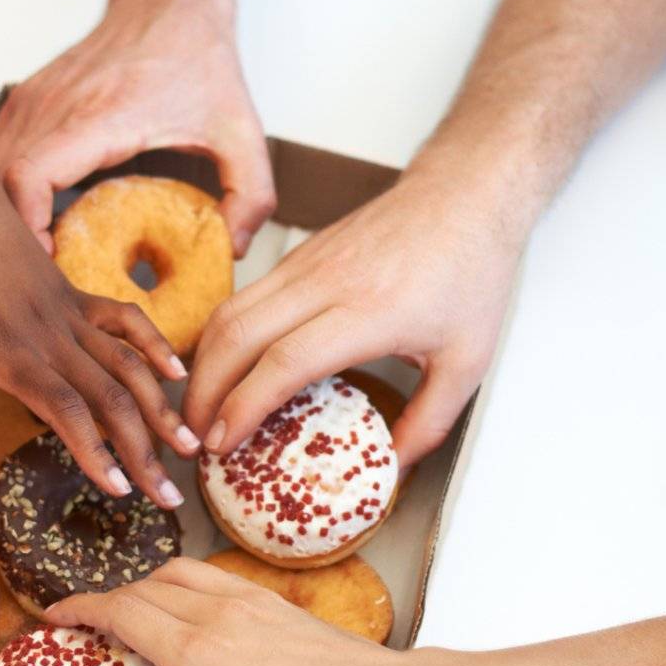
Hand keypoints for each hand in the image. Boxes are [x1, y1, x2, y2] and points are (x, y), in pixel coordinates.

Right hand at [0, 0, 276, 256]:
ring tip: (41, 254)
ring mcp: (34, 99)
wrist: (170, 1)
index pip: (29, 178)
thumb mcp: (243, 132)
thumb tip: (234, 249)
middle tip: (49, 277)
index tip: (52, 264)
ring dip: (6, 212)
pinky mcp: (27, 99)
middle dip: (15, 235)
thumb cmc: (200, 62)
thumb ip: (253, 194)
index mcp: (100, 116)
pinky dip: (5, 189)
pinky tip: (36, 218)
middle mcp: (55, 105)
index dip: (28, 230)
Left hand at [0, 157, 199, 504]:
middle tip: (168, 497)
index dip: (97, 451)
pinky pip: (126, 319)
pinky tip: (180, 377)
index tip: (120, 491)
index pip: (66, 409)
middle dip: (143, 450)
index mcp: (8, 351)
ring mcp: (69, 311)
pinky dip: (156, 345)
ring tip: (190, 447)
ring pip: (128, 363)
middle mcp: (49, 334)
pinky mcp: (77, 294)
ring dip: (162, 408)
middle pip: (110, 397)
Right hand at [44, 558, 419, 665]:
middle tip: (87, 627)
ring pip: (180, 573)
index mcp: (195, 649)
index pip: (121, 612)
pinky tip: (196, 618)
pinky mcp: (275, 603)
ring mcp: (249, 601)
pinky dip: (187, 586)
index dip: (81, 609)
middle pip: (143, 588)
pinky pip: (214, 578)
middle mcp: (216, 613)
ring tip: (136, 616)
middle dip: (108, 601)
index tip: (54, 616)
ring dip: (147, 586)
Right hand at [185, 161, 520, 464]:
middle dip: (204, 392)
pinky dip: (220, 337)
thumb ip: (429, 422)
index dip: (245, 406)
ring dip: (202, 363)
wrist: (464, 196)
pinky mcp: (298, 255)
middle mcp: (327, 283)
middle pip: (238, 335)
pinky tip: (224, 368)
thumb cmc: (471, 273)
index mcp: (370, 312)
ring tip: (199, 409)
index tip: (223, 444)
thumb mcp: (467, 361)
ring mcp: (306, 263)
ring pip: (230, 311)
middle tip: (195, 438)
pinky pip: (243, 297)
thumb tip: (391, 468)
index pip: (285, 360)